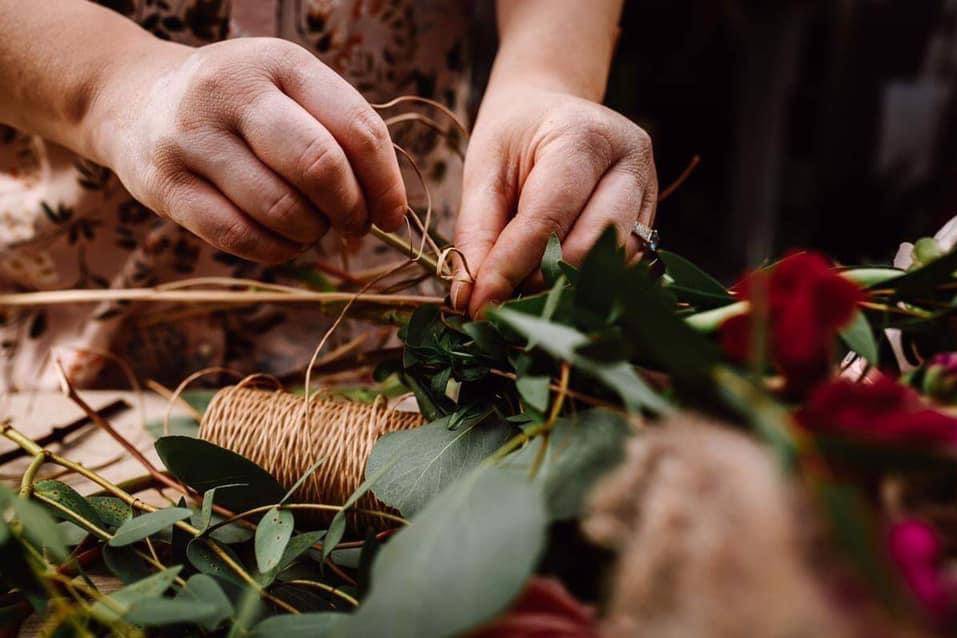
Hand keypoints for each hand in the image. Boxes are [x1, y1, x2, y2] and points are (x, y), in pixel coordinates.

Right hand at [87, 37, 405, 263]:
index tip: (392, 213)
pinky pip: (239, 237)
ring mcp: (192, 137)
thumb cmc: (243, 105)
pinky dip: (277, 250)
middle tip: (355, 225)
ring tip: (312, 227)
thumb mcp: (290, 91)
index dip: (385, 182)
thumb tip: (389, 209)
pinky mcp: (165, 184)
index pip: (356, 128)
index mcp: (279, 62)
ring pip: (281, 209)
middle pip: (319, 167)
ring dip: (312, 232)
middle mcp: (231, 91)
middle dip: (351, 210)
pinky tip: (284, 241)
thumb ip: (340, 134)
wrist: (139, 100)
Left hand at [452, 87, 655, 315]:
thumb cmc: (514, 140)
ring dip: (565, 286)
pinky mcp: (652, 219)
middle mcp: (630, 162)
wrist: (551, 113)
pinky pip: (623, 267)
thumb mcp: (484, 173)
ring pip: (613, 263)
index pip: (547, 219)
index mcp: (584, 136)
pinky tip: (554, 283)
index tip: (479, 306)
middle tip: (501, 299)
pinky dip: (586, 282)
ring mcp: (649, 191)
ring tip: (524, 290)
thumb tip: (471, 298)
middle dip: (541, 281)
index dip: (510, 269)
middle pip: (590, 246)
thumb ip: (477, 235)